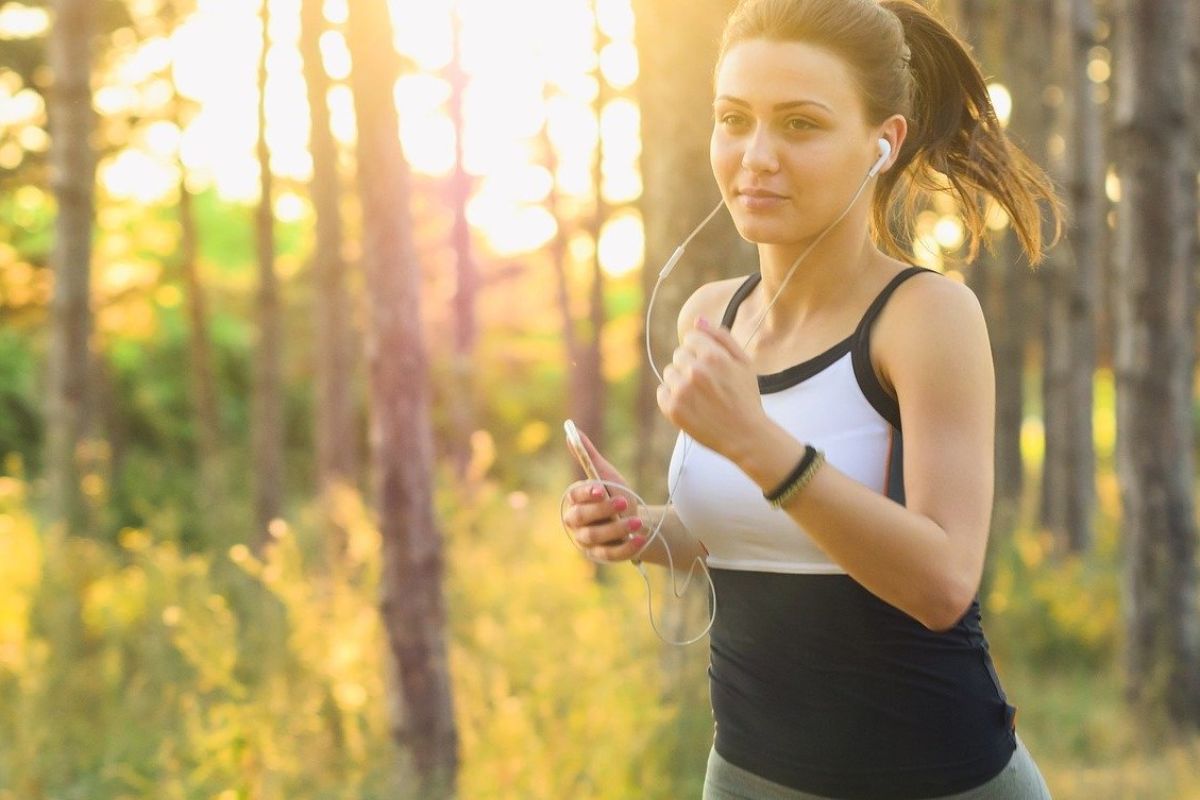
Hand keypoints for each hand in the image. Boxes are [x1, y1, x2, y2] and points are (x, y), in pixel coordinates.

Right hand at [562, 428, 646, 562]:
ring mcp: (588, 542)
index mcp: (575, 501)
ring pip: (596, 537)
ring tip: (637, 522)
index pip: (574, 497)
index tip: (601, 489)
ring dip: (616, 529)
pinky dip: (625, 547)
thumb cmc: (616, 496)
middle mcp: (576, 523)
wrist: (635, 522)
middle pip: (581, 518)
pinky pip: (610, 554)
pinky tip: (640, 538)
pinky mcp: (602, 556)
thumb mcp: (606, 476)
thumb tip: (572, 431)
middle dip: (602, 510)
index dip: (586, 493)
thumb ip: (589, 457)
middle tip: (624, 502)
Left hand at [656, 316, 767, 459]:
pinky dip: (672, 397)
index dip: (701, 351)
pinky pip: (662, 392)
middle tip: (709, 384)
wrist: (745, 435)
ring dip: (681, 381)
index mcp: (712, 356)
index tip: (711, 366)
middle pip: (679, 355)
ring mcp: (681, 391)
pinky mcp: (672, 409)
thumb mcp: (743, 362)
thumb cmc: (745, 397)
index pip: (690, 338)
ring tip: (701, 396)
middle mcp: (694, 371)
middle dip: (691, 365)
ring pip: (669, 372)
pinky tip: (691, 405)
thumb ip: (721, 337)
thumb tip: (698, 320)